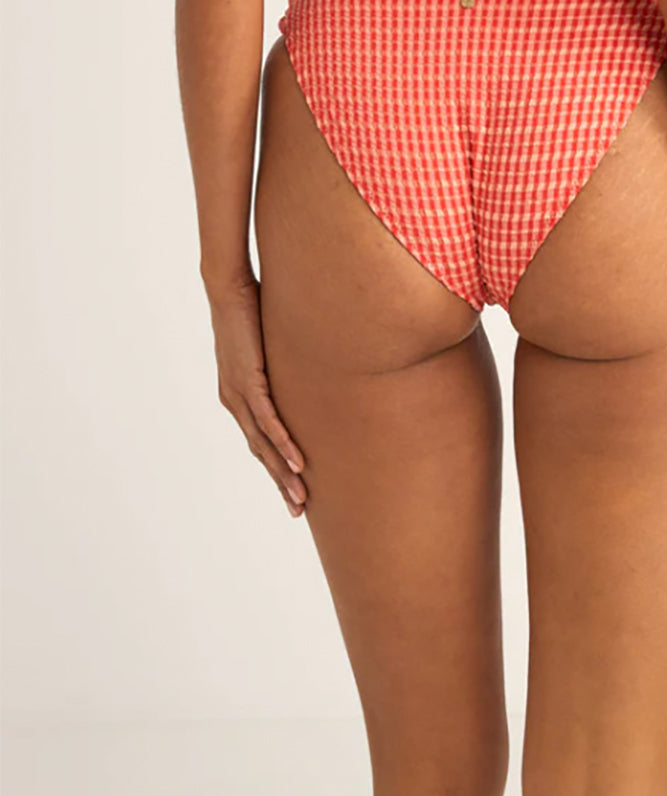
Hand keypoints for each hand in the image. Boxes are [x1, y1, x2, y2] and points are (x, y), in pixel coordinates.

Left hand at [208, 276, 307, 517]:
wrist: (228, 286)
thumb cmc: (251, 309)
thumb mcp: (272, 344)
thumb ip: (284, 361)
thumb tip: (309, 364)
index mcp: (238, 395)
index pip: (259, 440)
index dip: (276, 468)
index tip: (294, 491)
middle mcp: (234, 400)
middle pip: (260, 451)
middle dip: (281, 482)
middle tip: (299, 509)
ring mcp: (239, 393)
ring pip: (263, 443)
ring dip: (283, 472)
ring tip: (301, 496)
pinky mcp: (247, 380)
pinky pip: (267, 419)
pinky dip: (282, 442)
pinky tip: (297, 461)